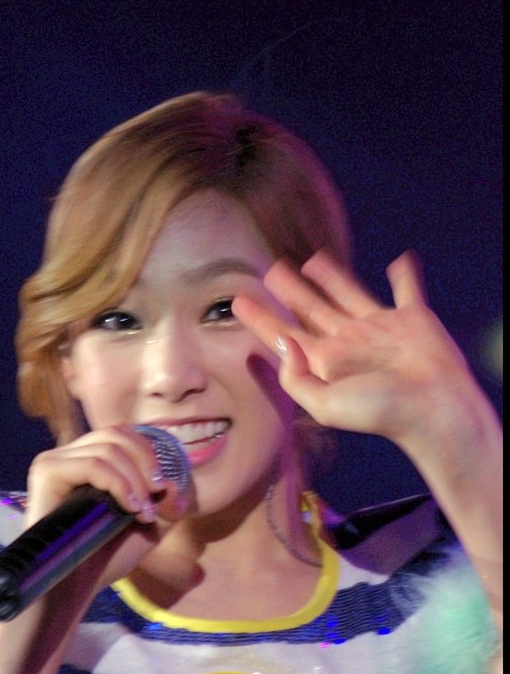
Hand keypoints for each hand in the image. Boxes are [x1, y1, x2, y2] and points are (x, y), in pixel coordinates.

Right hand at [22, 426, 190, 608]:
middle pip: (116, 433)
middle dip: (146, 461)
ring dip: (136, 480)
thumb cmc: (105, 557)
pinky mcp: (47, 472)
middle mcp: (69, 456)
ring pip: (108, 448)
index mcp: (87, 461)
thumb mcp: (147, 526)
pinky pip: (93, 464)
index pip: (122, 434)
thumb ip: (165, 501)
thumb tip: (175, 484)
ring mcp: (55, 461)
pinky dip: (119, 484)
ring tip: (143, 512)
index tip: (163, 488)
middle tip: (158, 493)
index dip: (149, 454)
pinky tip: (129, 508)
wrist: (74, 586)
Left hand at [231, 249, 477, 450]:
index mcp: (325, 361)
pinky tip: (400, 261)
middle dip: (290, 290)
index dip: (260, 319)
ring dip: (331, 276)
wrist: (436, 409)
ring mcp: (380, 328)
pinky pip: (406, 289)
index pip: (283, 335)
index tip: (237, 302)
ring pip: (347, 292)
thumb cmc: (382, 413)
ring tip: (312, 260)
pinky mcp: (413, 318)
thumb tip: (282, 343)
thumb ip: (295, 378)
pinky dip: (405, 274)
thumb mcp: (325, 405)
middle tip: (271, 270)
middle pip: (311, 308)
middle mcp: (349, 341)